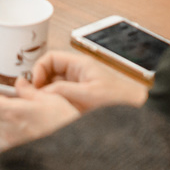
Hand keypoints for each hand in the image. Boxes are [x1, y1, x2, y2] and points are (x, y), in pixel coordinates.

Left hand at [0, 77, 83, 148]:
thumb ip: (28, 91)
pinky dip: (1, 134)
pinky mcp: (12, 154)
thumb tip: (18, 82)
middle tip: (4, 100)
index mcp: (13, 112)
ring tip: (13, 116)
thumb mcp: (50, 99)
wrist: (73, 151)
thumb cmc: (64, 124)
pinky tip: (16, 130)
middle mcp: (6, 129)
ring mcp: (8, 144)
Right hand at [31, 49, 149, 110]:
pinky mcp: (79, 97)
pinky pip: (60, 96)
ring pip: (52, 85)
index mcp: (80, 64)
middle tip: (35, 98)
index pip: (50, 58)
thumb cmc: (118, 99)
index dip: (39, 69)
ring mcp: (77, 84)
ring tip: (44, 106)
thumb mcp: (89, 95)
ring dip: (46, 94)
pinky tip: (54, 111)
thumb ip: (64, 91)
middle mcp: (77, 72)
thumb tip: (41, 91)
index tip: (36, 85)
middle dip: (39, 84)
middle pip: (48, 72)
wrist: (134, 110)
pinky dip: (53, 102)